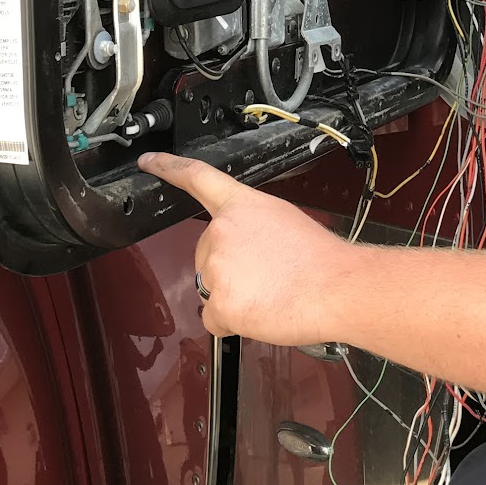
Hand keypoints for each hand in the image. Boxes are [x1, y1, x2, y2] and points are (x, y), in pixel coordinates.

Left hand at [137, 151, 347, 343]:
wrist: (337, 288)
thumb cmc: (321, 260)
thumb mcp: (285, 221)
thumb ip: (253, 227)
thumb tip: (246, 249)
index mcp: (242, 206)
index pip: (197, 178)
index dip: (168, 168)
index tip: (149, 161)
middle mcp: (222, 231)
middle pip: (206, 256)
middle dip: (228, 271)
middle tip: (265, 277)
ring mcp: (216, 267)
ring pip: (211, 290)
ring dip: (233, 297)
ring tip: (270, 294)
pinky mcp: (219, 302)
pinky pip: (214, 320)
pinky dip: (233, 323)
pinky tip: (260, 312)